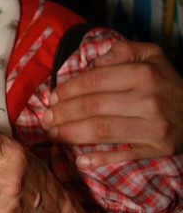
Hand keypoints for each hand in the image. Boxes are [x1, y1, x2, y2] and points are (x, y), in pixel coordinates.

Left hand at [41, 40, 182, 169]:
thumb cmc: (167, 82)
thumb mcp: (151, 56)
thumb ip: (122, 51)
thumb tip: (94, 61)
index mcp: (143, 73)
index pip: (94, 81)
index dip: (68, 90)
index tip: (51, 97)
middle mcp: (149, 100)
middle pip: (94, 108)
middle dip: (63, 114)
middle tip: (45, 119)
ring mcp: (155, 127)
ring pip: (103, 131)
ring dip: (72, 134)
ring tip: (53, 135)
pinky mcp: (159, 149)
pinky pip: (124, 156)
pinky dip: (100, 160)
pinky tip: (80, 161)